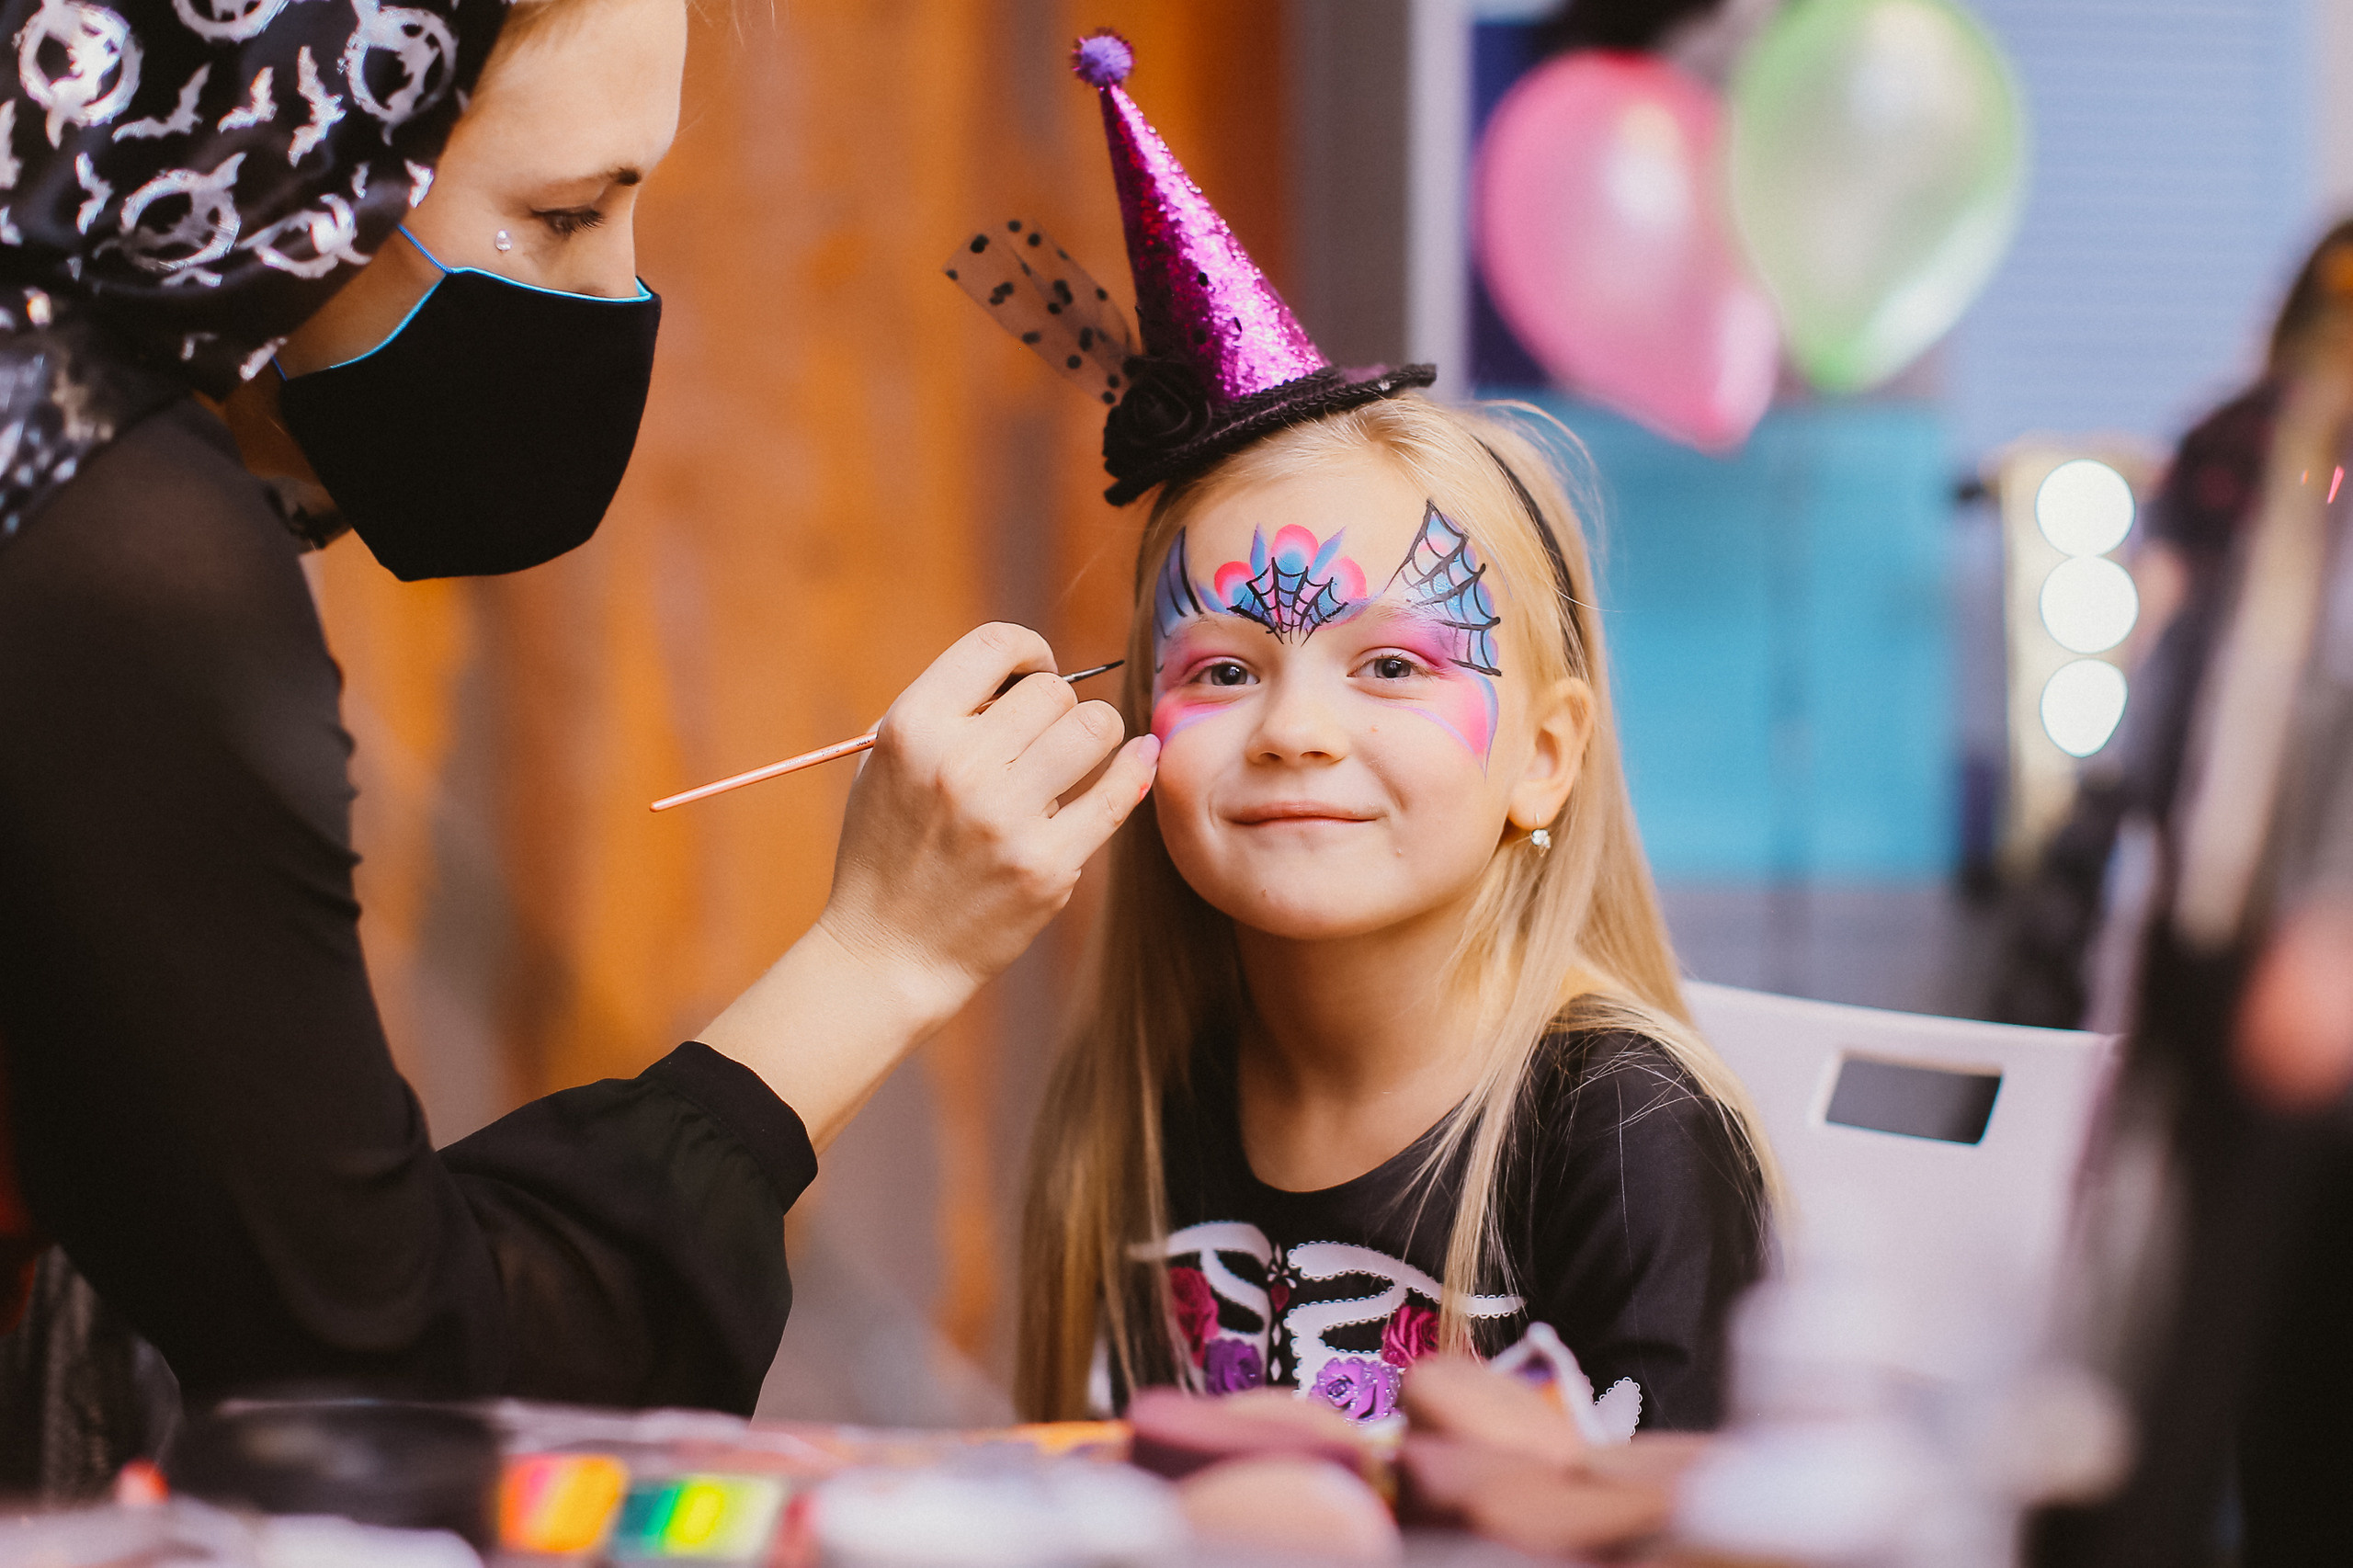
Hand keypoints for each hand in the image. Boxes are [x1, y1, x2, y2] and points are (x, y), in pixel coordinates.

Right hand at [699, 624, 1155, 1149]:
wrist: (887, 953)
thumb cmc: (889, 848)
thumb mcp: (887, 763)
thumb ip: (947, 710)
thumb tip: (1030, 673)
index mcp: (913, 729)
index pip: (996, 646)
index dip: (1030, 652)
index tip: (1037, 673)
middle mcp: (959, 766)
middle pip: (1054, 692)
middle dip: (1059, 706)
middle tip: (1048, 736)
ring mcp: (1006, 819)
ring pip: (1096, 729)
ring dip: (1097, 734)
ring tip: (1082, 752)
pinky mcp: (1047, 866)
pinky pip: (1118, 793)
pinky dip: (1136, 767)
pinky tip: (1140, 757)